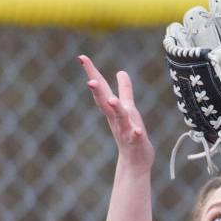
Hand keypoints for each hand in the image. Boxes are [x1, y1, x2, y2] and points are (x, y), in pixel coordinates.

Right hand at [79, 55, 154, 171]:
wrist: (135, 162)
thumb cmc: (131, 134)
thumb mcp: (128, 108)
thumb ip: (125, 90)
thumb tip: (121, 71)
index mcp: (113, 109)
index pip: (102, 88)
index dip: (92, 73)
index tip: (82, 57)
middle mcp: (116, 119)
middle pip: (104, 103)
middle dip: (98, 92)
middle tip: (90, 80)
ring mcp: (125, 130)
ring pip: (119, 118)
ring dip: (115, 109)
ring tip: (112, 100)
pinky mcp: (135, 142)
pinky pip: (135, 137)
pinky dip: (135, 133)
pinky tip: (137, 130)